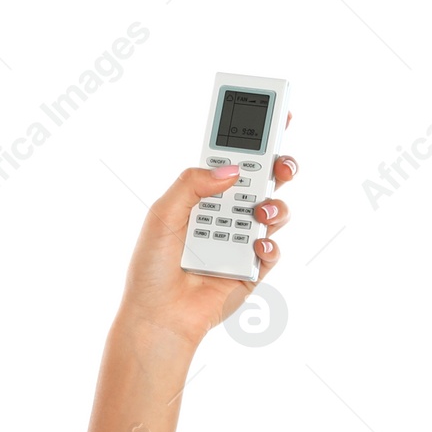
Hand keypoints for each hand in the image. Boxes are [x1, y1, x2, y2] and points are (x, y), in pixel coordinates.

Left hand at [116, 112, 296, 354]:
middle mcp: (223, 216)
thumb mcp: (163, 216)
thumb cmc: (152, 269)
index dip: (252, 138)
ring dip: (274, 205)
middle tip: (280, 163)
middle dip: (278, 165)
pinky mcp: (252, 268)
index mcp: (200, 198)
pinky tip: (255, 246)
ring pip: (274, 210)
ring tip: (258, 211)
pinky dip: (268, 244)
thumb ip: (192, 184)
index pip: (230, 161)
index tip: (275, 114)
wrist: (158, 317)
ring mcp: (240, 241)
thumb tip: (231, 169)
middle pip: (262, 181)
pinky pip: (272, 249)